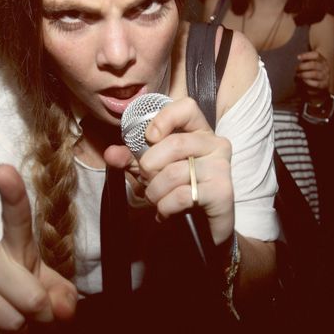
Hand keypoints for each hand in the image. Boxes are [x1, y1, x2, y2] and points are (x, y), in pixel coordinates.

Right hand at [0, 164, 77, 333]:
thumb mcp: (49, 283)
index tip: (4, 169)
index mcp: (14, 241)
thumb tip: (63, 311)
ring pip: (13, 323)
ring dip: (18, 328)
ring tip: (7, 311)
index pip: (16, 215)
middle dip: (40, 313)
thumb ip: (64, 294)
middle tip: (29, 306)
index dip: (12, 193)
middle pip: (32, 299)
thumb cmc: (21, 286)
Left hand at [104, 97, 234, 245]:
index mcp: (199, 132)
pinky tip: (165, 212)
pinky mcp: (223, 192)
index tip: (149, 137)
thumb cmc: (180, 190)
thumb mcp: (152, 170)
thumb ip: (131, 159)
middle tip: (146, 181)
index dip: (164, 118)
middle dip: (149, 166)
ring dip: (155, 191)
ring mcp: (221, 167)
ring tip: (155, 199)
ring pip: (174, 173)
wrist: (205, 227)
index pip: (187, 107)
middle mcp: (215, 145)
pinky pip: (182, 195)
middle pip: (174, 144)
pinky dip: (165, 206)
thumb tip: (111, 154)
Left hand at [296, 50, 330, 101]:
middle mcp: (325, 67)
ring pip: (314, 74)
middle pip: (314, 64)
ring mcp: (325, 76)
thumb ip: (305, 61)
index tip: (298, 57)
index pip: (316, 55)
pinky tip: (303, 80)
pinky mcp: (324, 84)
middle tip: (296, 69)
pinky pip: (316, 83)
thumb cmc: (311, 72)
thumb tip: (299, 58)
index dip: (306, 55)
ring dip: (304, 74)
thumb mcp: (309, 65)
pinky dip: (308, 82)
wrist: (319, 86)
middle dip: (303, 66)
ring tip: (298, 75)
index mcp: (321, 59)